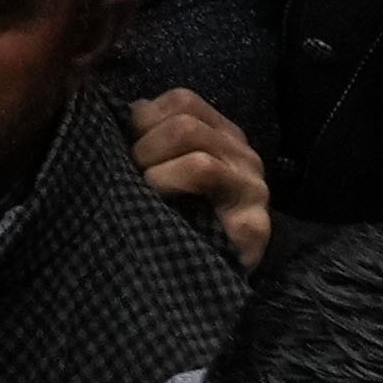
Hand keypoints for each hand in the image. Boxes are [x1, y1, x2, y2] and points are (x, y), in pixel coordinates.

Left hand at [127, 82, 274, 266]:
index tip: (127, 145)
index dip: (146, 117)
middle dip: (145, 147)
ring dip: (157, 171)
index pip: (183, 100)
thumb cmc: (182, 220)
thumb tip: (131, 111)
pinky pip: (208, 179)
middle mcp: (243, 155)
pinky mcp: (254, 222)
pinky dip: (171, 183)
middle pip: (186, 123)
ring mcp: (253, 187)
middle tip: (130, 174)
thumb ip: (152, 137)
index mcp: (222, 136)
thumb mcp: (166, 169)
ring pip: (198, 153)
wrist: (211, 282)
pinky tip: (159, 206)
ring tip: (144, 191)